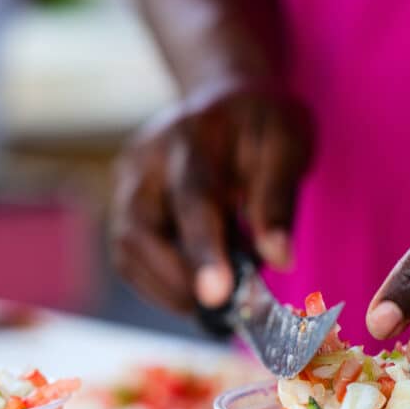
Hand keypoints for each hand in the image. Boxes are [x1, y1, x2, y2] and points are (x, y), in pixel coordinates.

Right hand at [109, 83, 313, 312]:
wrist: (222, 98)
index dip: (203, 252)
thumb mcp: (287, 145)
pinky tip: (193, 288)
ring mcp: (126, 182)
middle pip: (139, 231)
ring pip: (127, 250)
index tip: (217, 297)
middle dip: (177, 281)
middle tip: (222, 310)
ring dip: (167, 289)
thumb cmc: (259, 124)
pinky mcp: (121, 203)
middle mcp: (146, 159)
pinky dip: (159, 283)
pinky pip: (129, 257)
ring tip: (213, 303)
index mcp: (192, 137)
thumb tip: (278, 260)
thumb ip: (278, 201)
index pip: (192, 199)